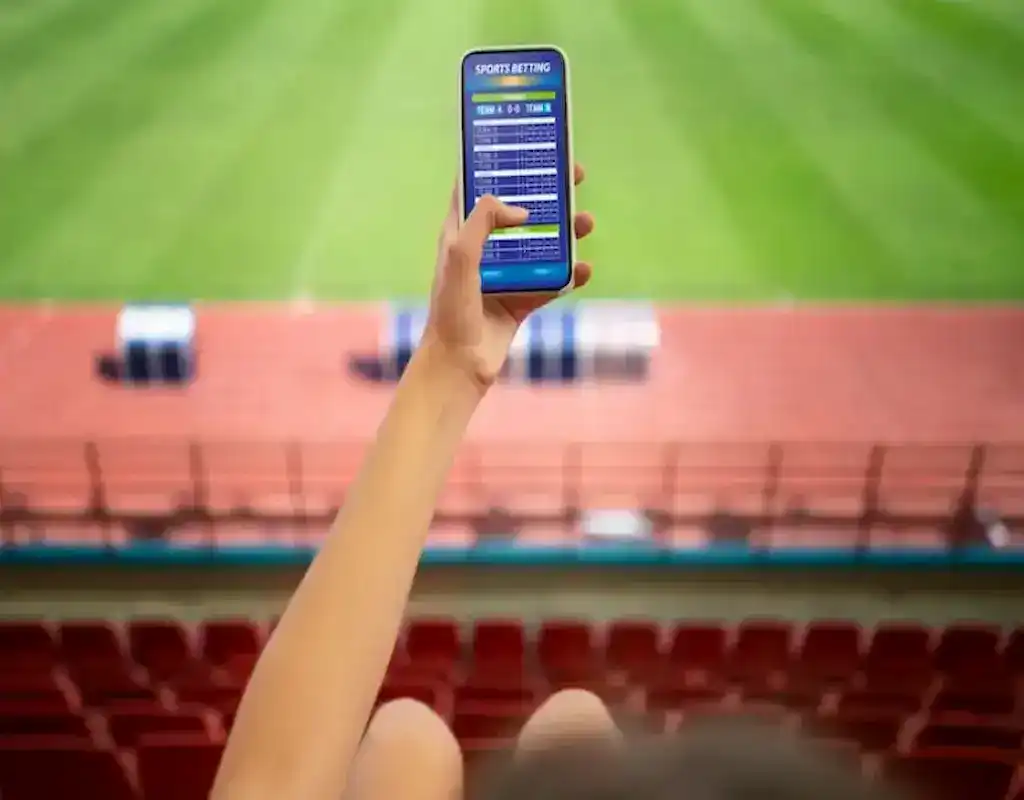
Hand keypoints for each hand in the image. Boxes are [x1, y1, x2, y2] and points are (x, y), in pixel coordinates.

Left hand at [425, 163, 594, 388]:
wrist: (459, 365)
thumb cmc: (452, 311)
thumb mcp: (461, 256)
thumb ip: (484, 222)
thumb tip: (521, 207)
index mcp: (461, 233)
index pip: (478, 188)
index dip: (498, 164)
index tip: (524, 142)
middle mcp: (484, 250)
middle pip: (519, 211)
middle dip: (547, 193)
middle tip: (574, 174)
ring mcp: (504, 275)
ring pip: (542, 244)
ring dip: (566, 232)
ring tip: (586, 222)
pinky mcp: (522, 300)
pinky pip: (552, 281)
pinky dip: (570, 274)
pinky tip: (584, 268)